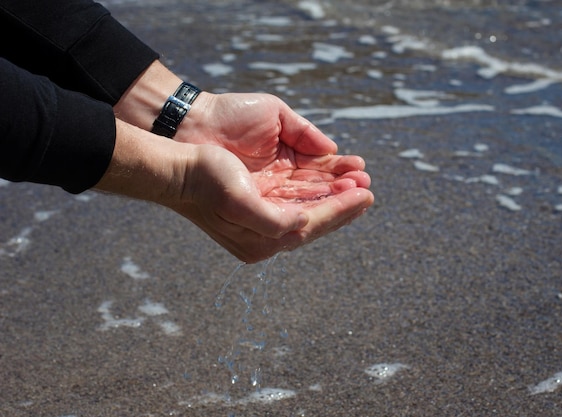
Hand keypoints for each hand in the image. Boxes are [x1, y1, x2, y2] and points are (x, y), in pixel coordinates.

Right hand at [173, 141, 372, 262]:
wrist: (177, 169)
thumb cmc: (205, 180)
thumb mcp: (237, 200)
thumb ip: (273, 220)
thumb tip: (303, 222)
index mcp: (262, 239)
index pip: (312, 224)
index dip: (341, 209)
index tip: (366, 195)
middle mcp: (264, 235)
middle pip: (315, 221)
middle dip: (343, 206)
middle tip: (369, 192)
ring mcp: (262, 221)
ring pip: (308, 211)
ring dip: (333, 199)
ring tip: (357, 185)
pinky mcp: (259, 206)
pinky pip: (297, 202)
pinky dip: (316, 194)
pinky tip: (328, 186)